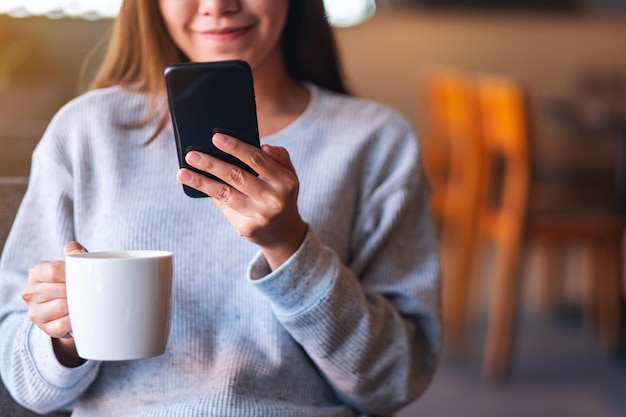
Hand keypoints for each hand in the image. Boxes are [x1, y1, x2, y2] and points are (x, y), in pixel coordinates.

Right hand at [21, 241, 87, 366]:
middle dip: (78, 290)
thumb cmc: (68, 282)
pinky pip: (62, 325)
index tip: (85, 276)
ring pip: (62, 307)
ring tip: (86, 302)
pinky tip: (80, 316)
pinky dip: (73, 321)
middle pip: (60, 289)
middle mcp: (31, 292)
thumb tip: (76, 250)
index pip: (54, 271)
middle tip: (90, 290)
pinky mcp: (45, 328)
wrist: (64, 309)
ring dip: (77, 305)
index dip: (72, 274)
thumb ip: (74, 254)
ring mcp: (35, 312)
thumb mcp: (69, 265)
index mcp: (36, 272)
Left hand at [177, 133, 306, 269]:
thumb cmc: (280, 193)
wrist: (283, 232)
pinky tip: (193, 184)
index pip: (258, 160)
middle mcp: (274, 200)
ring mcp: (259, 216)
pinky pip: (223, 206)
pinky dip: (208, 193)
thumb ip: (279, 156)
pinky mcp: (246, 228)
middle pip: (237, 177)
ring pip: (225, 195)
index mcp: (285, 182)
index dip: (236, 148)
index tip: (215, 137)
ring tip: (182, 172)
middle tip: (192, 155)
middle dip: (212, 164)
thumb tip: (263, 146)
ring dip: (201, 182)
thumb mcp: (288, 174)